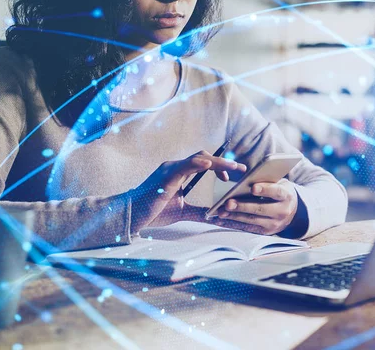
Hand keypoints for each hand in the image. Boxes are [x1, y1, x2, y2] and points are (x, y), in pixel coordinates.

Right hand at [124, 151, 246, 233]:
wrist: (132, 215)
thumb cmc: (154, 211)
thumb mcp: (183, 211)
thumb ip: (200, 211)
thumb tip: (217, 215)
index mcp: (180, 172)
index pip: (204, 163)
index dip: (220, 168)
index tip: (233, 178)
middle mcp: (175, 166)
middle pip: (205, 157)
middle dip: (225, 163)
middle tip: (242, 170)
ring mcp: (170, 169)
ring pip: (198, 158)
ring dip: (218, 163)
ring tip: (233, 168)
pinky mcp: (165, 176)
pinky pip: (184, 166)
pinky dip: (197, 164)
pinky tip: (209, 165)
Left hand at [217, 179, 297, 234]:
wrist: (291, 211)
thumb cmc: (280, 193)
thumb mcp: (279, 183)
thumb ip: (267, 181)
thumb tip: (246, 179)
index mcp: (286, 196)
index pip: (276, 192)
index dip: (265, 190)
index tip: (253, 188)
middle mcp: (282, 212)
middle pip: (261, 209)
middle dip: (243, 207)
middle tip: (228, 203)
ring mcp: (273, 224)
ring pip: (252, 220)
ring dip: (234, 217)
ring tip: (221, 212)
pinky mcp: (265, 231)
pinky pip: (247, 228)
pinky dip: (233, 224)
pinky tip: (223, 221)